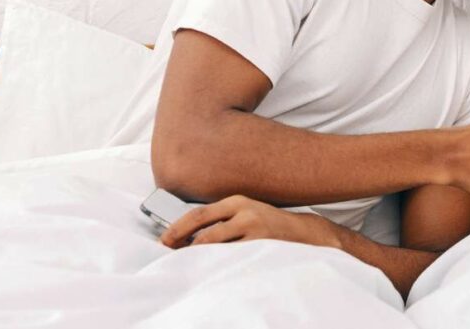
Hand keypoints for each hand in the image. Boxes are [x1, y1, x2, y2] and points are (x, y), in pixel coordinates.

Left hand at [159, 195, 338, 249]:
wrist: (304, 232)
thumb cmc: (268, 224)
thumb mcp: (245, 213)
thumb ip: (222, 219)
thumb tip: (188, 236)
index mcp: (236, 201)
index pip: (199, 213)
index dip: (178, 228)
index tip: (165, 240)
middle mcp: (244, 212)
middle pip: (204, 231)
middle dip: (183, 244)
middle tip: (170, 254)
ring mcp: (254, 230)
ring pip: (216, 246)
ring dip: (199, 256)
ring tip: (189, 263)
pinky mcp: (262, 245)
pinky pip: (233, 258)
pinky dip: (219, 263)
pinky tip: (213, 267)